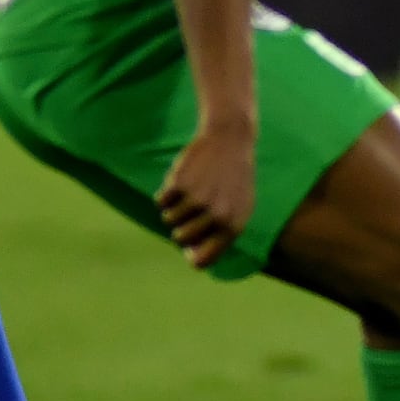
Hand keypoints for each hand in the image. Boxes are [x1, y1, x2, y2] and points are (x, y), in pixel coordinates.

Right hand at [156, 125, 258, 268]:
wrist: (229, 140)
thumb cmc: (234, 179)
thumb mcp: (239, 208)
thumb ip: (221, 234)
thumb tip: (192, 257)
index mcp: (232, 226)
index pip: (202, 260)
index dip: (191, 256)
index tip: (189, 248)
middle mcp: (216, 216)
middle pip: (179, 239)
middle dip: (181, 227)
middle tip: (192, 209)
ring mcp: (197, 200)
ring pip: (168, 220)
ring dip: (174, 208)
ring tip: (191, 191)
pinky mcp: (180, 184)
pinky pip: (160, 201)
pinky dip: (167, 194)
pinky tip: (183, 180)